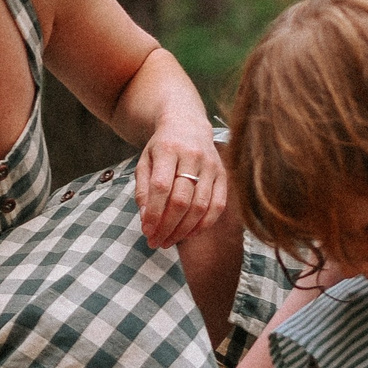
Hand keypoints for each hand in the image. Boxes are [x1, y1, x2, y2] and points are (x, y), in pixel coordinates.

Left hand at [135, 121, 228, 251]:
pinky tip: (189, 234)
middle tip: (155, 242)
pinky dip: (204, 224)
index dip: (154, 212)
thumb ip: (143, 189)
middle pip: (181, 200)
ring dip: (183, 230)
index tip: (146, 231)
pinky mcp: (223, 174)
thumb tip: (146, 220)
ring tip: (168, 241)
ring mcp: (211, 165)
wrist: (188, 125)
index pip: (161, 186)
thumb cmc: (162, 148)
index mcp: (168, 149)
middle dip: (167, 226)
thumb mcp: (145, 162)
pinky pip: (218, 205)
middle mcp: (192, 156)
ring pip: (200, 205)